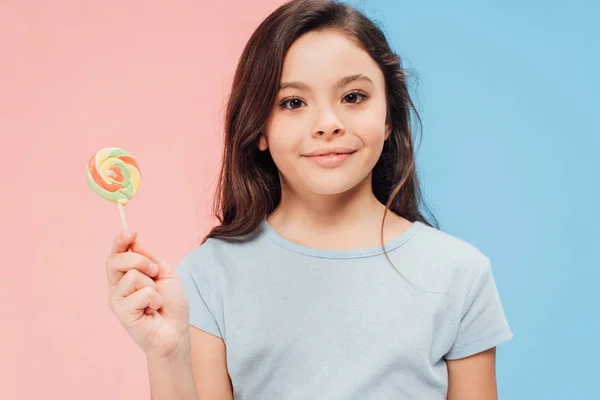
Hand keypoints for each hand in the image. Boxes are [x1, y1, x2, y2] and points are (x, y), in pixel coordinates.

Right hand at [105, 230, 190, 359]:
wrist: (177, 330)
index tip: (130, 231)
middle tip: (155, 272)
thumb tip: (134, 241)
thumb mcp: (165, 273)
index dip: (120, 240)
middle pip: (116, 260)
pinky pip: (140, 293)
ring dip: (152, 285)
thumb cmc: (171, 304)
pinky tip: (153, 310)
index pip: (116, 253)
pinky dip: (154, 300)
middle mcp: (117, 286)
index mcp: (127, 274)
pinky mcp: (121, 313)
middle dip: (140, 260)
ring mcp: (117, 299)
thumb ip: (150, 257)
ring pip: (132, 276)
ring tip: (156, 299)